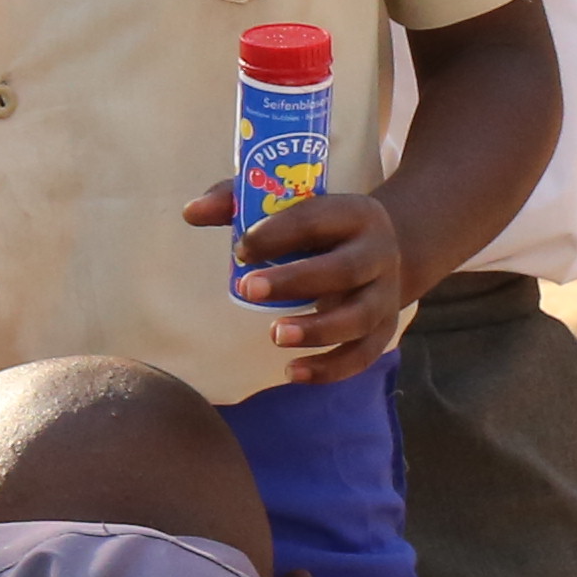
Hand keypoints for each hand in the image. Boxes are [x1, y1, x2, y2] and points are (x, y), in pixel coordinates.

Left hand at [181, 178, 418, 379]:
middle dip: (296, 281)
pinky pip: (363, 354)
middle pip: (345, 270)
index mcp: (355, 214)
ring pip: (359, 317)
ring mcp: (385, 295)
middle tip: (247, 290)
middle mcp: (379, 254)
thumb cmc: (320, 226)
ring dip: (318, 329)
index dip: (279, 233)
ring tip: (275, 335)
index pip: (319, 219)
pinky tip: (293, 372)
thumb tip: (192, 213)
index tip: (240, 249)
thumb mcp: (288, 205)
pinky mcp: (383, 329)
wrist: (383, 250)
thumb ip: (237, 203)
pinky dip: (331, 368)